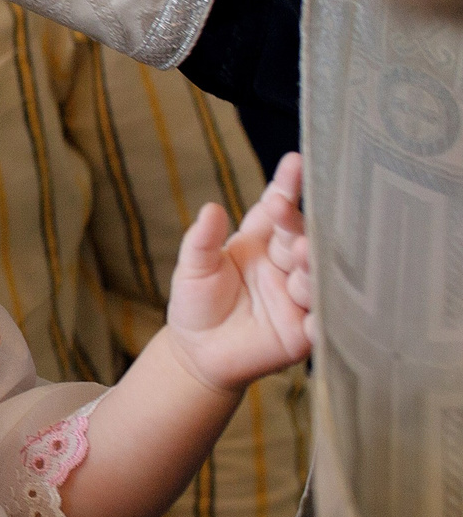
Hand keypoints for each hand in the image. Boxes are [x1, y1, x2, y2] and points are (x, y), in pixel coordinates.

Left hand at [160, 153, 312, 390]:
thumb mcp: (193, 268)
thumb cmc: (197, 303)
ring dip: (312, 267)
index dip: (287, 186)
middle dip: (300, 228)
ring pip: (316, 277)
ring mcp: (300, 297)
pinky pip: (322, 323)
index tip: (294, 162)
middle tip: (292, 219)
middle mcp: (288, 265)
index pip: (279, 209)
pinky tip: (320, 310)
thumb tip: (210, 209)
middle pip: (302, 239)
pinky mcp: (306, 332)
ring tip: (302, 257)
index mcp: (264, 242)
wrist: (198, 354)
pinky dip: (323, 316)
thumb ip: (201, 240)